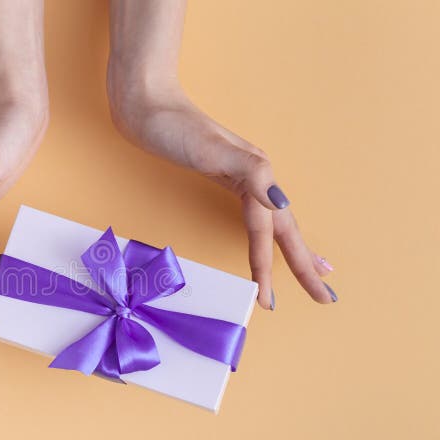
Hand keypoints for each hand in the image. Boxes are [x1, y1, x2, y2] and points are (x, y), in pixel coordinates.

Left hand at [107, 0, 335, 308]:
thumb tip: (282, 203)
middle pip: (285, 231)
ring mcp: (240, 176)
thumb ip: (250, 172)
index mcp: (256, 175)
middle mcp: (254, 178)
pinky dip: (266, 232)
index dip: (271, 269)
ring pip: (273, 223)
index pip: (268, 234)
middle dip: (304, 265)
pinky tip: (268, 236)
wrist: (145, 104)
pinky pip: (254, 213)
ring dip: (293, 250)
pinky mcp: (223, 174)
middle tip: (325, 296)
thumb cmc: (173, 127)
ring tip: (313, 270)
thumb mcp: (211, 148)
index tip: (270, 303)